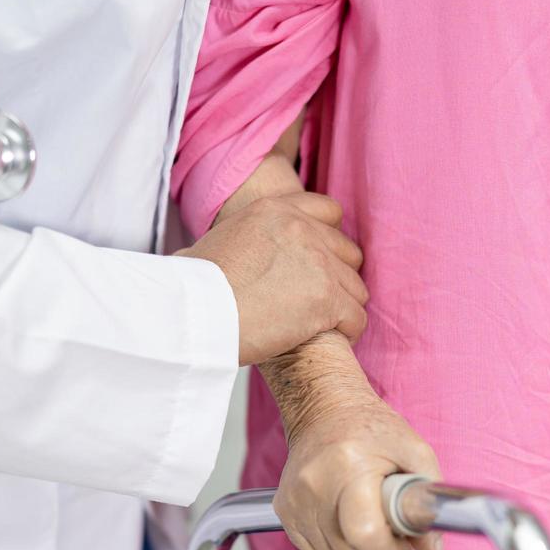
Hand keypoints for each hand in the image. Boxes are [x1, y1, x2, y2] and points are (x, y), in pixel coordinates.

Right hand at [178, 193, 367, 365]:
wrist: (194, 315)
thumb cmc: (192, 288)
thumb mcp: (214, 242)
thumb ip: (238, 239)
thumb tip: (226, 254)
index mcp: (274, 210)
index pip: (329, 212)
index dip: (330, 240)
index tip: (321, 263)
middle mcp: (301, 229)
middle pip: (348, 253)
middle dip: (339, 278)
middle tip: (322, 301)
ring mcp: (318, 263)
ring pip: (356, 288)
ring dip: (343, 307)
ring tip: (325, 325)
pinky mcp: (327, 299)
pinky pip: (357, 317)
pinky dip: (348, 331)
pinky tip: (331, 339)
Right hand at [273, 385, 443, 549]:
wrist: (324, 410)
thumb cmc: (371, 428)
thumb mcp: (414, 452)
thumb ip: (429, 501)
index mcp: (348, 466)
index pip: (365, 534)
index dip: (390, 549)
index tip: (402, 540)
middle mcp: (314, 485)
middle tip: (390, 530)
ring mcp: (294, 500)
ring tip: (371, 522)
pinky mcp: (284, 510)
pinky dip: (337, 548)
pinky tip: (349, 525)